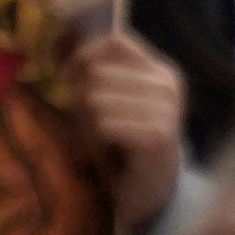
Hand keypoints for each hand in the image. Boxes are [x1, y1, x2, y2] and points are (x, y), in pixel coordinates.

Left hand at [70, 29, 190, 227]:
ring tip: (96, 142)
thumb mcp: (122, 103)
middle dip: (81, 100)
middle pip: (99, 73)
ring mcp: (166, 110)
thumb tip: (70, 61)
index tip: (66, 77)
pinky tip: (103, 155)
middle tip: (88, 127)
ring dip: (86, 124)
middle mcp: (167, 85)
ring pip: (97, 99)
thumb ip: (106, 77)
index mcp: (161, 71)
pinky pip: (105, 125)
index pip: (116, 42)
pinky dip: (94, 142)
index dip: (84, 55)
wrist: (154, 192)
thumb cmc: (129, 145)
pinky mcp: (156, 136)